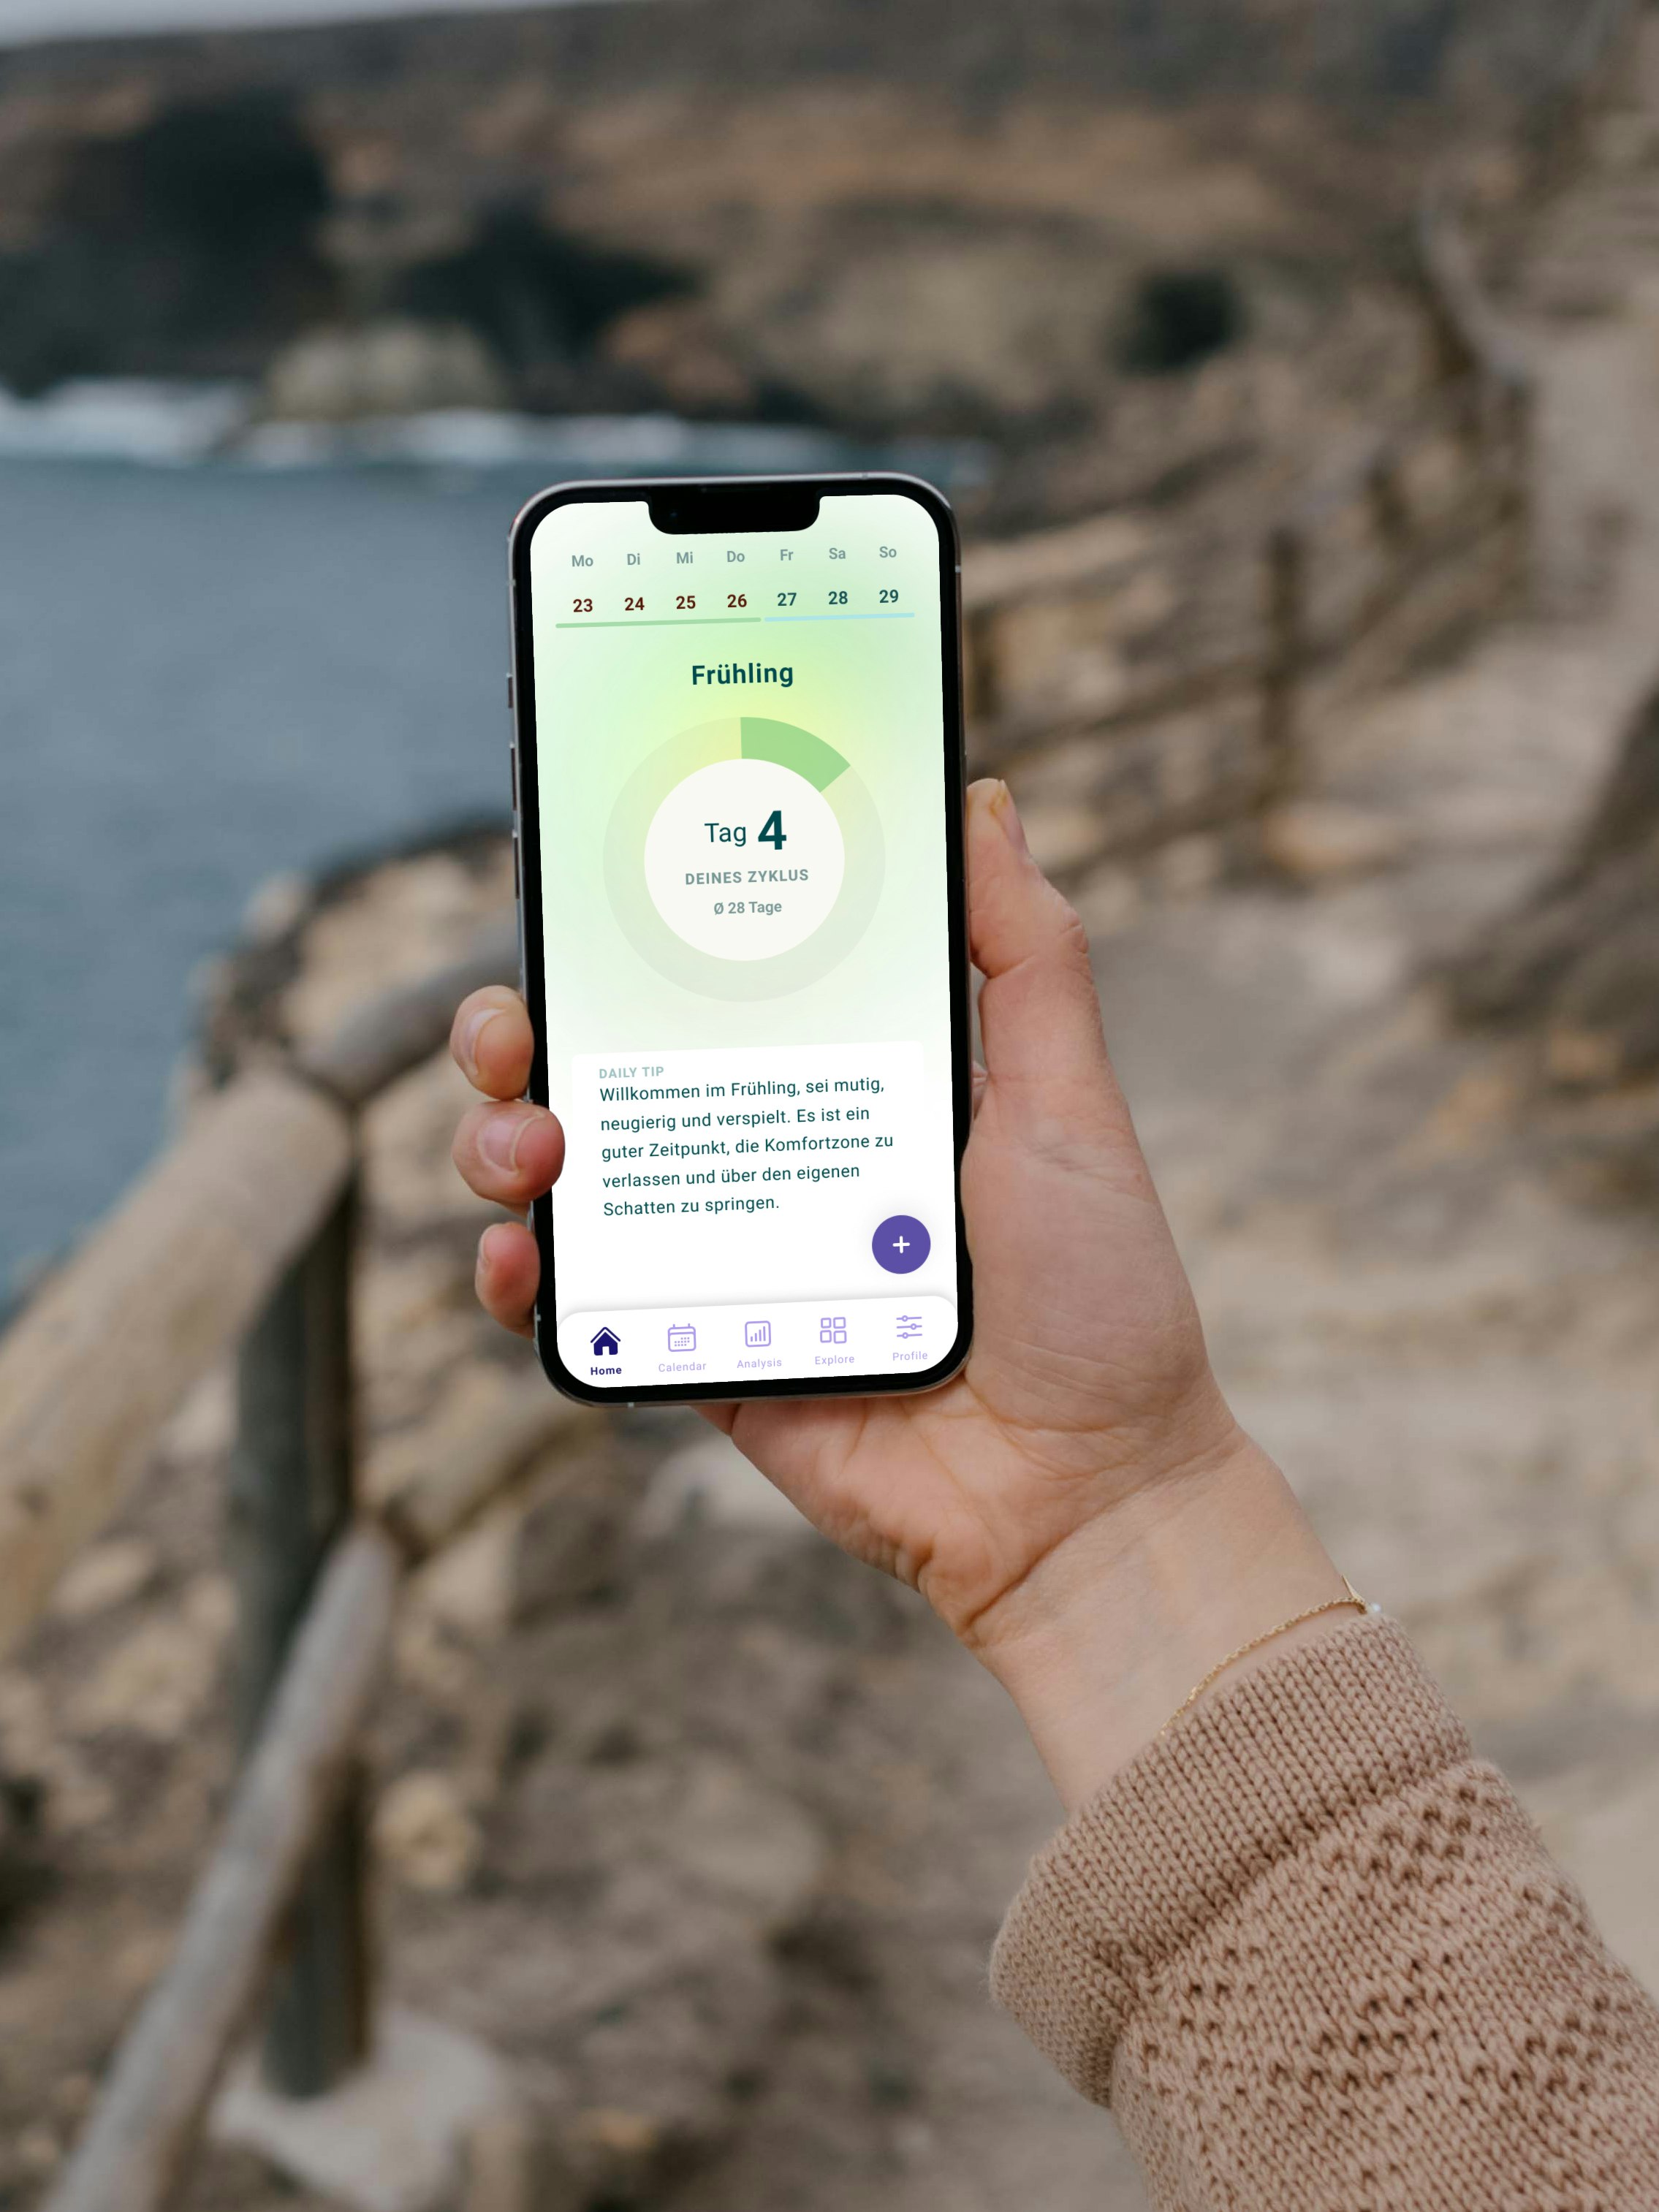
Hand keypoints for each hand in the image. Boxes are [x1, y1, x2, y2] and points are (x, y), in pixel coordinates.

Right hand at [451, 780, 1342, 1804]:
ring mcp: (720, 1255)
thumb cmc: (1100, 1297)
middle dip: (522, 1031)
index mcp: (843, 1080)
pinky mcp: (693, 1353)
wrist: (1088, 1494)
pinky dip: (520, 1276)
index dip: (629, 929)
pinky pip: (577, 1306)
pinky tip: (519, 1256)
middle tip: (513, 1026)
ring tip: (527, 1147)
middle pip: (606, 1066)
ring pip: (568, 1175)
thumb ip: (1027, 956)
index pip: (710, 980)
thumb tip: (984, 800)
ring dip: (504, 1141)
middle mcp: (767, 1155)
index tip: (574, 878)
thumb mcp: (1069, 1104)